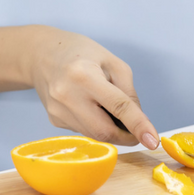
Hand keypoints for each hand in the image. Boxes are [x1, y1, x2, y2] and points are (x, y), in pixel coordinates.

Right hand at [31, 27, 157, 147]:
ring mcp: (57, 110)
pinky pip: (83, 130)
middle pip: (104, 130)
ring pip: (94, 134)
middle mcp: (66, 95)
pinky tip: (89, 107)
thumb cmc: (80, 54)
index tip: (152, 140)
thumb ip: (128, 93)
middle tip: (137, 131)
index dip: (138, 125)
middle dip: (126, 136)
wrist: (41, 54)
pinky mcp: (54, 119)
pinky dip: (95, 124)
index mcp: (83, 75)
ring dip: (110, 129)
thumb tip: (138, 124)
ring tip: (108, 109)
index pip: (117, 106)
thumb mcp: (112, 62)